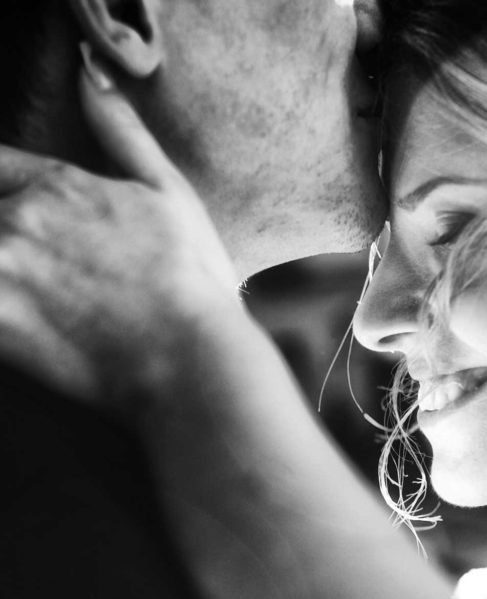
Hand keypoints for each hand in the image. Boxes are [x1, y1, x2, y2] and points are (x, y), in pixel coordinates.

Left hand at [0, 53, 246, 411]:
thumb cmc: (191, 285)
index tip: (30, 231)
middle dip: (10, 246)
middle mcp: (19, 218)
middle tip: (47, 279)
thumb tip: (88, 72)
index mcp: (57, 185)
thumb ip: (122, 133)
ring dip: (5, 276)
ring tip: (39, 304)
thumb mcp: (171, 194)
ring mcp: (2, 267)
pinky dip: (1, 314)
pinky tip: (28, 325)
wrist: (189, 362)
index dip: (7, 196)